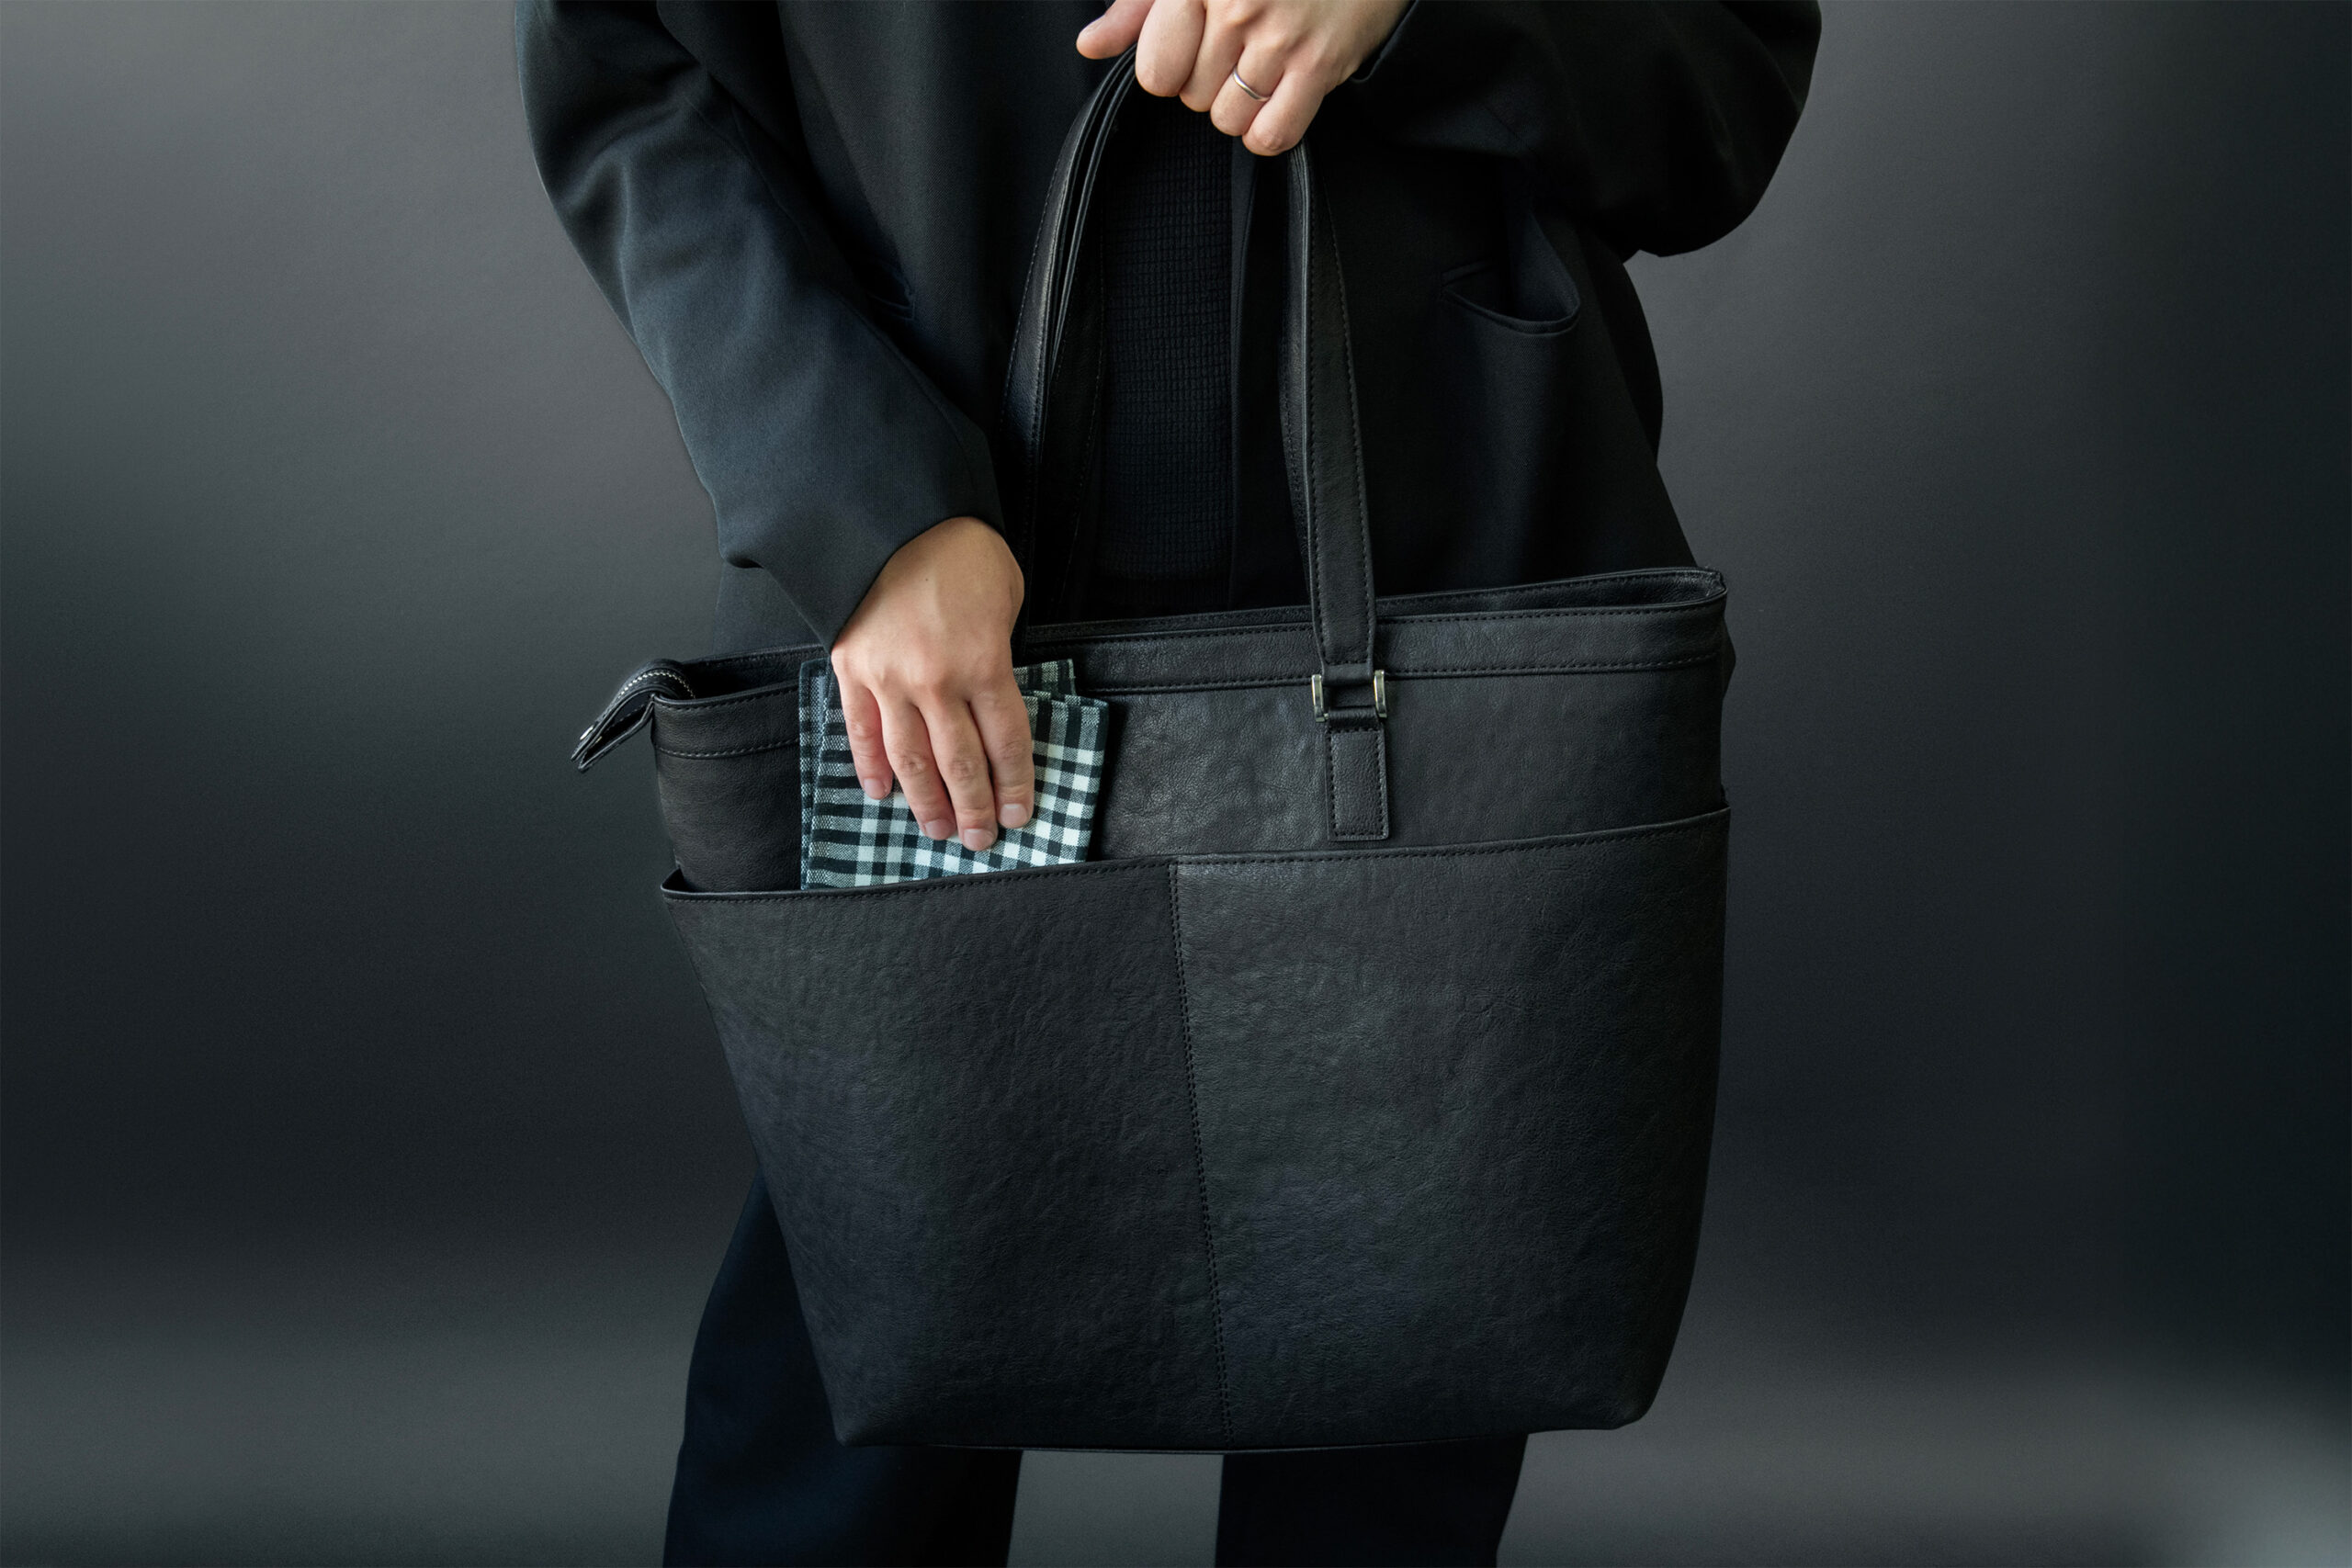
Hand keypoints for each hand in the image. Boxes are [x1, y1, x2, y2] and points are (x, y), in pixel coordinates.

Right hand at [830, 517, 1031, 851]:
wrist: (890, 514)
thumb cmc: (958, 548)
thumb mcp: (1006, 595)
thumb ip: (1001, 650)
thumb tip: (992, 691)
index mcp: (984, 662)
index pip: (1006, 742)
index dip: (1014, 784)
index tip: (1020, 815)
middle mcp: (936, 681)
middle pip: (960, 762)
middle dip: (973, 807)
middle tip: (980, 841)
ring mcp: (888, 679)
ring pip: (911, 758)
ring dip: (926, 801)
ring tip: (938, 830)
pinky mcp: (851, 668)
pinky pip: (860, 730)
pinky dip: (870, 766)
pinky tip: (882, 794)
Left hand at [1076, 0, 1409, 155]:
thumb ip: (1139, 9)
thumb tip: (1089, 46)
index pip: (1156, 71)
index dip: (1171, 70)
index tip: (1193, 50)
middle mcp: (1234, 5)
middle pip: (1192, 97)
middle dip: (1209, 82)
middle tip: (1239, 49)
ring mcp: (1278, 36)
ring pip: (1227, 119)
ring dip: (1240, 106)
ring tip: (1261, 68)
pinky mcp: (1319, 65)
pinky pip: (1271, 135)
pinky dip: (1269, 130)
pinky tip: (1279, 98)